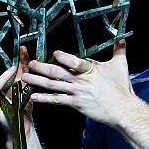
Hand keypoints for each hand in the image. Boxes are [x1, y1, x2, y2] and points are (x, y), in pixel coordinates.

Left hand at [21, 39, 136, 126]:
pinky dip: (45, 99)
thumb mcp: (121, 66)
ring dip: (37, 82)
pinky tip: (34, 97)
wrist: (123, 109)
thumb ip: (119, 51)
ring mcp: (77, 92)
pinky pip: (57, 101)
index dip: (64, 58)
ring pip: (53, 86)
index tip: (54, 54)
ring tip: (25, 78)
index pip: (75, 61)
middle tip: (30, 64)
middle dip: (42, 68)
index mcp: (91, 69)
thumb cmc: (122, 88)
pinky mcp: (76, 104)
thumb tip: (122, 39)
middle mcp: (81, 80)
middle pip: (58, 72)